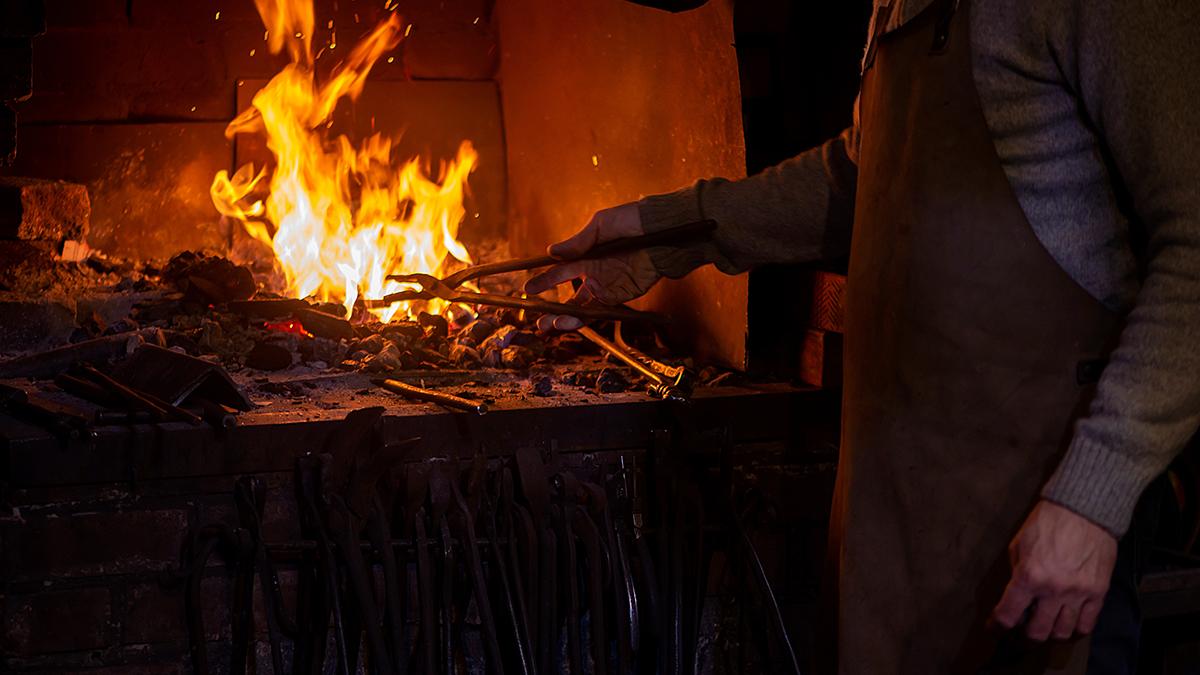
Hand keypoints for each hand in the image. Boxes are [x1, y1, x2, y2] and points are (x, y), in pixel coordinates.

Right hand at [523, 202, 662, 330]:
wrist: (664, 230)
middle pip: (570, 298)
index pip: (560, 273)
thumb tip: (551, 253)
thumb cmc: (634, 221)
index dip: (543, 282)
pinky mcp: (623, 296)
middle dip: (553, 311)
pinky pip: (602, 311)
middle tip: (538, 321)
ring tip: (551, 325)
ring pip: (583, 309)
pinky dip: (586, 318)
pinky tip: (571, 321)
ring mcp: (609, 287)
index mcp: (586, 256)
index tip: (527, 290)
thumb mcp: (601, 225)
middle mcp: (595, 275)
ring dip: (566, 319)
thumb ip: (578, 243)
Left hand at [991, 500, 1117, 641]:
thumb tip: (1015, 596)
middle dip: (1025, 636)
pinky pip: (1087, 624)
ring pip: (1063, 632)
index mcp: (1029, 576)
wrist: (1084, 511)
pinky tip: (1068, 624)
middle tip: (1022, 630)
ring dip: (1051, 633)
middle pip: (1037, 632)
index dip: (998, 626)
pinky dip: (1076, 629)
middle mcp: (1053, 590)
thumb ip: (1016, 572)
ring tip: (1045, 626)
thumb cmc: (1046, 523)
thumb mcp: (1018, 544)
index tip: (995, 629)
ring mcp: (1078, 594)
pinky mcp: (1098, 593)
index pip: (1008, 614)